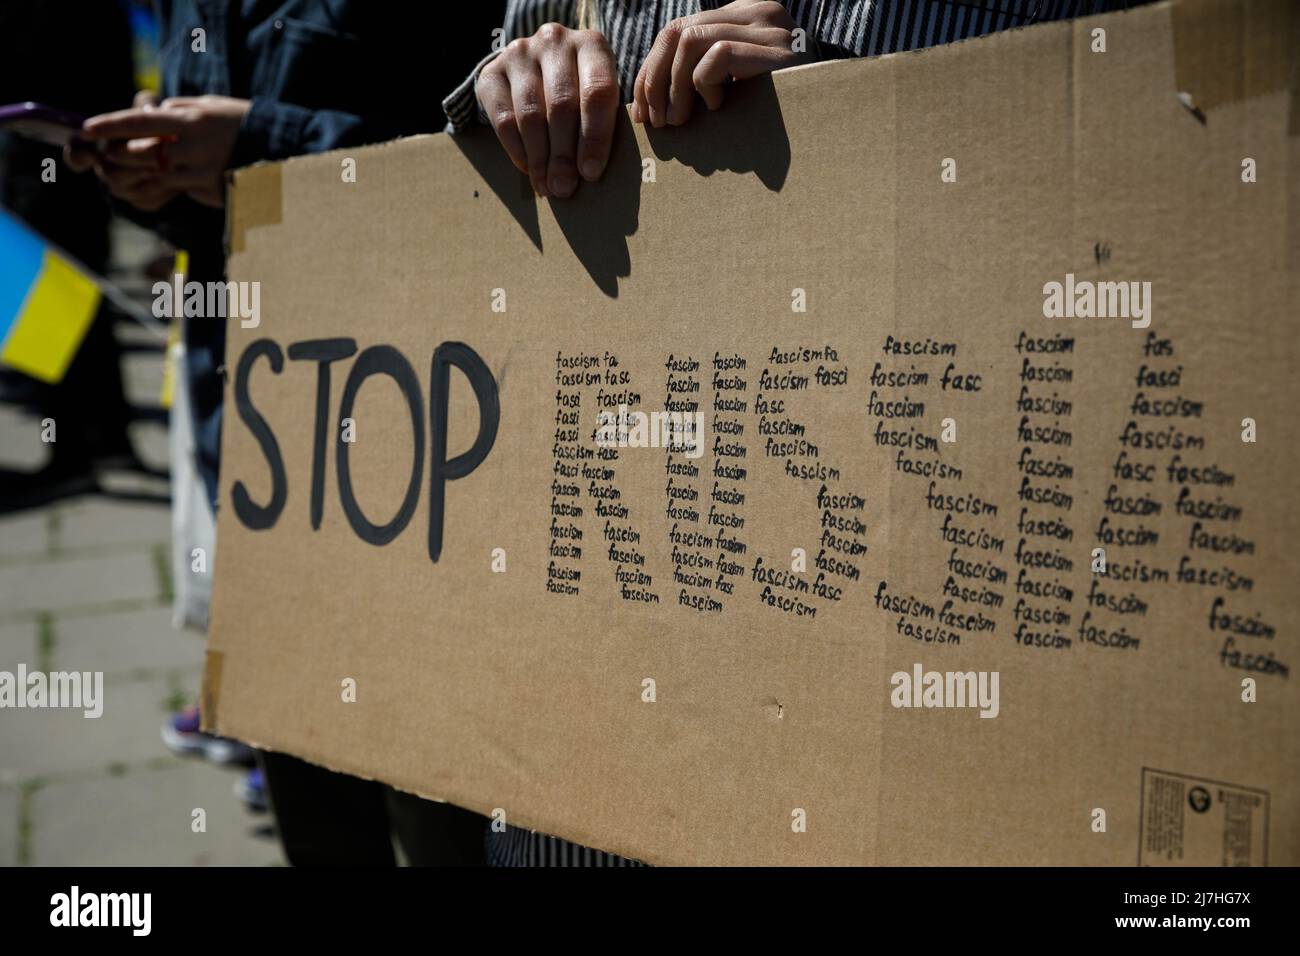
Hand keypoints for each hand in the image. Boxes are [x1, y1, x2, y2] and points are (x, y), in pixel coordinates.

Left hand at [70, 94, 250, 209]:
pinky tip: (168, 179)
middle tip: (107, 153)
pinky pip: (177, 189)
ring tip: (130, 167)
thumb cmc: (242, 122)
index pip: (140, 121)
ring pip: (154, 175)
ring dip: (138, 172)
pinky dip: (165, 184)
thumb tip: (150, 112)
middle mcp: (193, 147)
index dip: (110, 124)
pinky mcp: (210, 191)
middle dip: (118, 154)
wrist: (281, 150)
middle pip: (139, 153)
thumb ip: (178, 110)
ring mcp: (201, 172)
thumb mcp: (210, 106)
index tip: (87, 127)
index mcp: (191, 120)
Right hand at [475, 23, 619, 197]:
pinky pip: (503, 118)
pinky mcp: (491, 72)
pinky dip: (517, 149)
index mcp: (591, 45)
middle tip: (564, 188)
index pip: (597, 92)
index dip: (595, 137)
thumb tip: (588, 176)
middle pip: (561, 105)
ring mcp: (520, 53)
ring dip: (539, 158)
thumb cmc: (580, 92)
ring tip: (546, 187)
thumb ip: (602, 127)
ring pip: (531, 114)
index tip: (591, 173)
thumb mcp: (599, 100)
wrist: (537, 69)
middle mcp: (554, 41)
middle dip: (564, 154)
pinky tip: (528, 169)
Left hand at [633, 0, 804, 126]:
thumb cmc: (786, 111)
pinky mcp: (774, 47)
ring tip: (680, 121)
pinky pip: (716, 56)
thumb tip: (653, 100)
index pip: (678, 31)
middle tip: (655, 122)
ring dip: (675, 87)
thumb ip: (708, 76)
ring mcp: (767, 26)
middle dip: (653, 80)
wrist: (841, 113)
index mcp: (743, 16)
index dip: (651, 71)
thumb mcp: (741, 86)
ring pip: (689, 41)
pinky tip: (719, 107)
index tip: (642, 111)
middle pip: (676, 32)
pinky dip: (705, 85)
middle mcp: (755, 11)